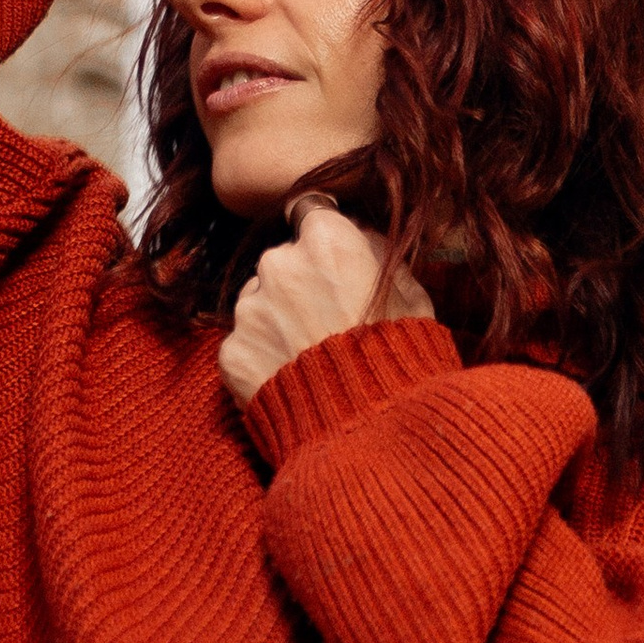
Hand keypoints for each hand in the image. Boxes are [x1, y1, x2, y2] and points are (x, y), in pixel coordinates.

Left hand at [217, 196, 432, 407]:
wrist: (369, 429)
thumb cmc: (402, 357)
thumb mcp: (412, 292)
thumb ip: (375, 251)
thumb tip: (355, 234)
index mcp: (326, 240)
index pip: (309, 213)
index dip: (320, 238)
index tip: (328, 257)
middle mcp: (280, 265)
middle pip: (281, 261)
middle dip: (298, 283)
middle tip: (326, 321)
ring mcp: (250, 309)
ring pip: (258, 302)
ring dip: (277, 320)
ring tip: (310, 357)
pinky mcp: (231, 352)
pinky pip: (244, 344)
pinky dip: (262, 359)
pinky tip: (292, 379)